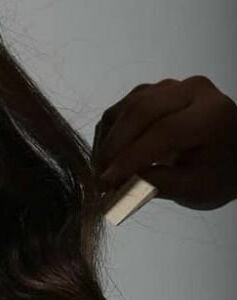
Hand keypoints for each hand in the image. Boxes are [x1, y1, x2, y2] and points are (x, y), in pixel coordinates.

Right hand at [92, 76, 236, 210]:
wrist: (230, 153)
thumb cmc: (217, 174)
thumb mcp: (194, 189)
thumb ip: (156, 185)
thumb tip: (114, 184)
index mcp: (212, 115)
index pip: (165, 131)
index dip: (131, 157)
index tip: (106, 182)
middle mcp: (194, 90)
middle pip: (140, 111)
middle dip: (113, 146)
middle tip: (98, 177)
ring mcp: (173, 86)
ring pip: (128, 106)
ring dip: (109, 139)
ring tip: (103, 168)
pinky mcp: (156, 89)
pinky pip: (124, 105)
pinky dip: (111, 130)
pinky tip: (110, 153)